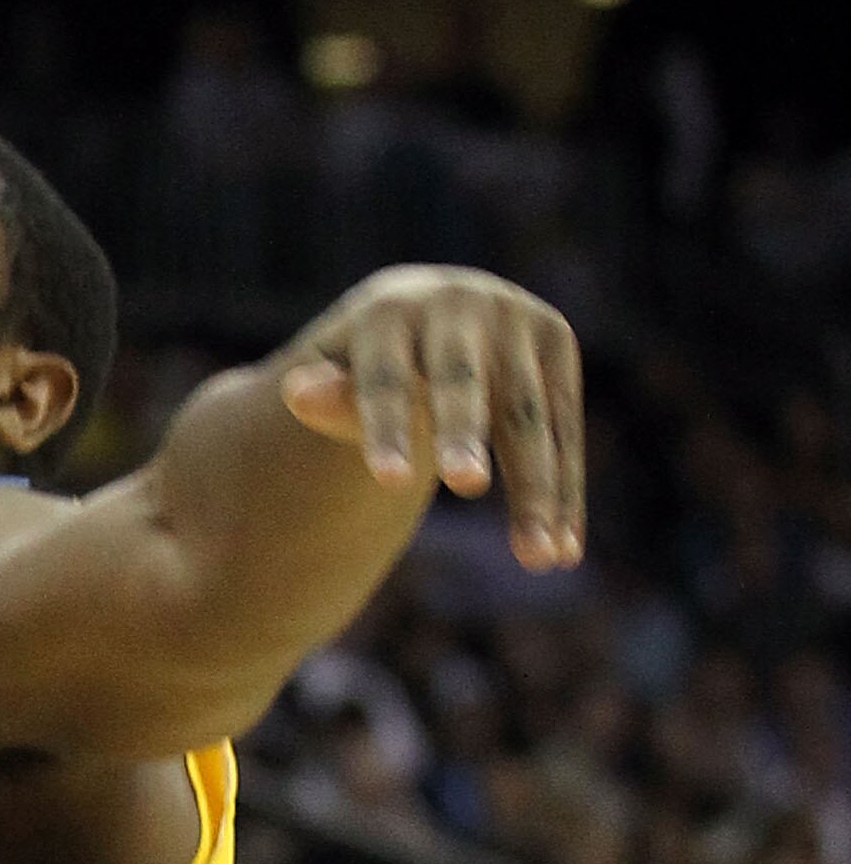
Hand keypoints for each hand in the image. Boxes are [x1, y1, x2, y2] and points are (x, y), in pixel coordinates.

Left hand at [279, 266, 583, 566]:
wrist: (436, 306)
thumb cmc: (372, 358)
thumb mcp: (339, 371)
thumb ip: (327, 392)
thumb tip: (298, 393)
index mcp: (391, 308)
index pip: (384, 378)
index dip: (385, 428)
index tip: (387, 482)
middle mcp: (458, 303)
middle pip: (460, 383)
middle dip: (463, 433)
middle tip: (464, 484)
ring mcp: (514, 318)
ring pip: (526, 415)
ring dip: (536, 489)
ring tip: (537, 560)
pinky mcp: (555, 341)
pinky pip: (563, 425)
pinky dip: (566, 488)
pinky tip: (564, 549)